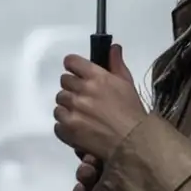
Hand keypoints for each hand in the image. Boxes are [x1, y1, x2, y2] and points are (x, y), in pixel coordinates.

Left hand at [53, 45, 147, 163]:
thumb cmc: (132, 113)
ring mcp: (73, 111)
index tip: (76, 73)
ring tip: (82, 116)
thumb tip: (113, 48)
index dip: (73, 66)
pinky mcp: (67, 129)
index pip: (71, 62)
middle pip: (64, 82)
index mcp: (96, 77)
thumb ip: (116, 64)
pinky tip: (79, 128)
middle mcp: (81, 91)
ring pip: (59, 102)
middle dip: (72, 88)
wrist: (132, 142)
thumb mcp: (127, 84)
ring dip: (68, 107)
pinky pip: (57, 123)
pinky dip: (65, 126)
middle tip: (84, 98)